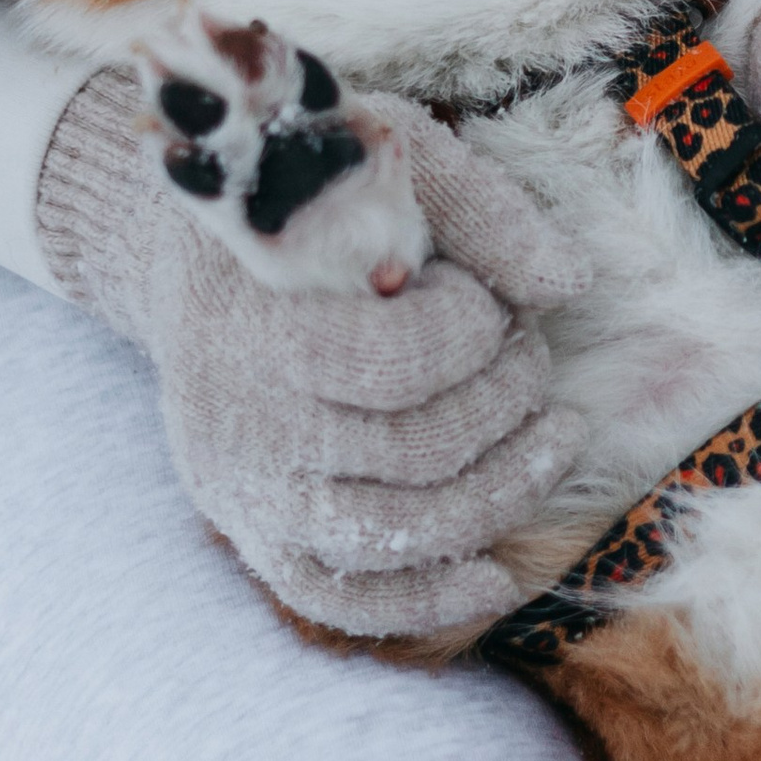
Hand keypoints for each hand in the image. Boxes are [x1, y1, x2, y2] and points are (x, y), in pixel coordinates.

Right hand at [34, 67, 586, 635]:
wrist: (190, 254)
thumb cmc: (303, 197)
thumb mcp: (383, 160)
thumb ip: (480, 210)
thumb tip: (570, 285)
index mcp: (259, 321)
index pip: (399, 361)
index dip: (475, 330)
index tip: (485, 297)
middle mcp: (242, 422)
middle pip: (416, 453)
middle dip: (508, 401)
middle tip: (532, 352)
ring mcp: (245, 492)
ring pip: (395, 536)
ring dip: (501, 494)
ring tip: (556, 439)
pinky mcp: (254, 534)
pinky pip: (341, 599)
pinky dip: (425, 600)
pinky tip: (497, 578)